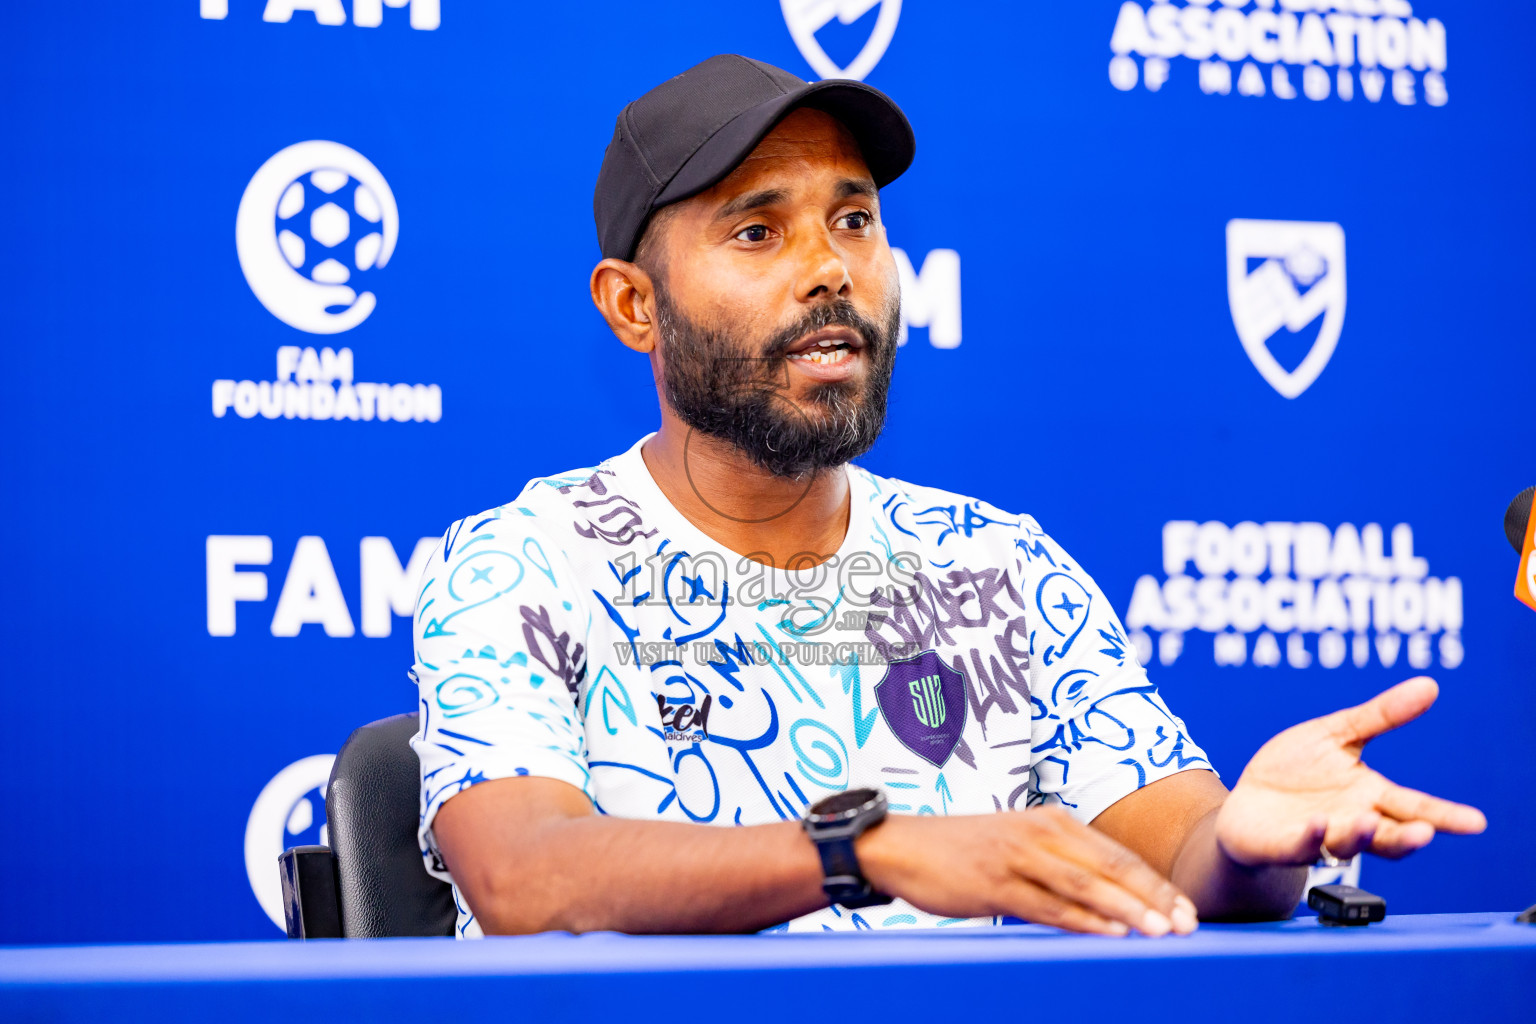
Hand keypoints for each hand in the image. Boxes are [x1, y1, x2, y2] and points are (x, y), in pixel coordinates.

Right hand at [857, 806, 1198, 936]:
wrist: (902, 846)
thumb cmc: (965, 851)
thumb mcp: (1019, 847)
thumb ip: (1062, 866)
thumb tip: (1112, 901)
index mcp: (1052, 821)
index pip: (1117, 854)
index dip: (1156, 883)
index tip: (1187, 908)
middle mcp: (1040, 833)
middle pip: (1110, 867)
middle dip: (1154, 897)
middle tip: (1188, 924)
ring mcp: (1017, 857)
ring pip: (1085, 886)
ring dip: (1128, 910)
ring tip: (1161, 931)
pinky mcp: (995, 883)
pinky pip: (1048, 905)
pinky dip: (1083, 920)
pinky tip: (1109, 933)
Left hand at [1215, 676, 1486, 865]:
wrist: (1246, 804)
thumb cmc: (1294, 772)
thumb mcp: (1335, 735)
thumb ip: (1380, 716)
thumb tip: (1429, 685)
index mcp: (1369, 795)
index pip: (1414, 807)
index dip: (1444, 816)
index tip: (1476, 822)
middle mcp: (1352, 822)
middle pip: (1389, 835)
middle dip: (1408, 836)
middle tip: (1425, 833)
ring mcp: (1320, 837)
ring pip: (1347, 844)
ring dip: (1359, 834)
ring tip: (1368, 822)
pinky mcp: (1286, 845)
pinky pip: (1302, 845)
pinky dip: (1311, 836)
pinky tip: (1317, 823)